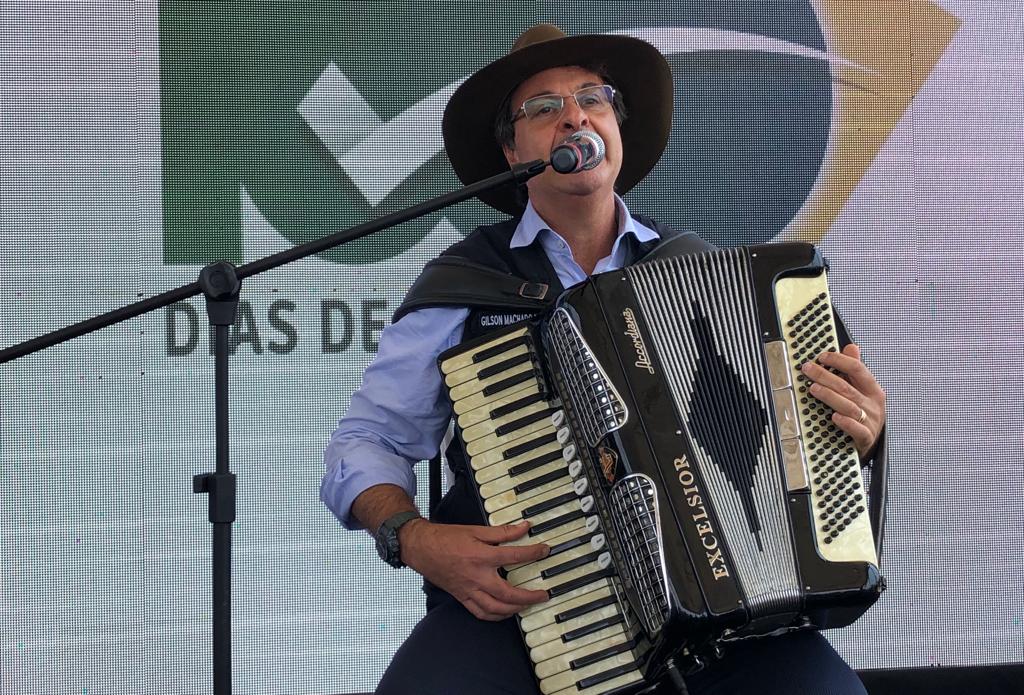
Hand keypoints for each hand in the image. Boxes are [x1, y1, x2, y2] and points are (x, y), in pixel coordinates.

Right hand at [399, 519, 550, 620]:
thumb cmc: (445, 538)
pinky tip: (504, 613)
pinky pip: (481, 613)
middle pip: (508, 594)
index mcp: (481, 557)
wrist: (421, 547)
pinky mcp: (461, 597)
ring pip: (496, 608)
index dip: (533, 553)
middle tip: (542, 595)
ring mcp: (468, 590)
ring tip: (526, 605)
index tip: (544, 551)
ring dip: (514, 609)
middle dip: (529, 597)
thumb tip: (523, 528)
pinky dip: (495, 616)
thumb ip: (502, 532)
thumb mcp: (476, 530)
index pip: (514, 556)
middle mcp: (476, 577)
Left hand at [801, 343, 885, 457]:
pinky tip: (834, 417)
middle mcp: (872, 404)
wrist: (872, 443)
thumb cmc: (864, 415)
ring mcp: (870, 421)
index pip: (857, 369)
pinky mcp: (866, 437)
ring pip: (849, 406)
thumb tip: (851, 347)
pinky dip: (846, 423)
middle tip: (808, 369)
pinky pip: (856, 429)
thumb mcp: (863, 391)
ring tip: (813, 389)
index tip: (822, 356)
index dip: (839, 360)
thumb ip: (855, 370)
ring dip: (830, 396)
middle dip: (825, 376)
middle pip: (847, 386)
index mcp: (872, 389)